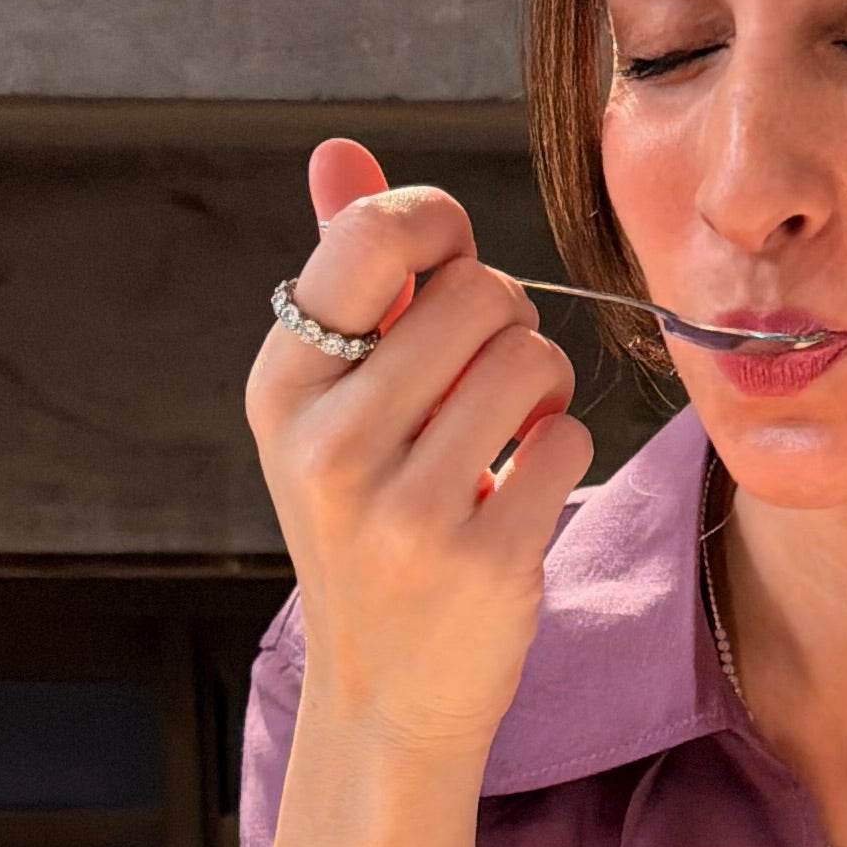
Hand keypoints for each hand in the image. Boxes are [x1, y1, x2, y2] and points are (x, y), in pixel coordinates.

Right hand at [249, 141, 593, 757]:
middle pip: (477, 293)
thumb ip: (345, 274)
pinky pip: (565, 436)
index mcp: (281, 388)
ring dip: (542, 386)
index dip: (439, 229)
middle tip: (485, 380)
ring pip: (531, 357)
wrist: (386, 694)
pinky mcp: (480, 558)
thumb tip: (340, 153)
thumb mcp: (330, 405)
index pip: (372, 239)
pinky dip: (560, 450)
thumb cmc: (369, 526)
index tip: (452, 268)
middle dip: (505, 321)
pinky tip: (521, 491)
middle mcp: (328, 444)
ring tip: (506, 433)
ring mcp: (403, 508)